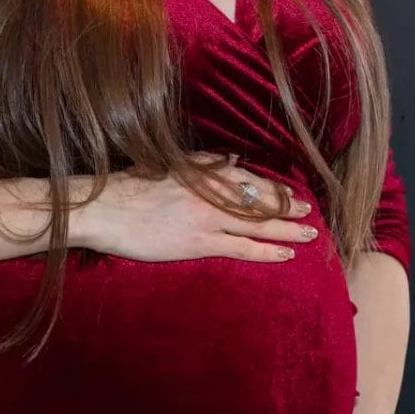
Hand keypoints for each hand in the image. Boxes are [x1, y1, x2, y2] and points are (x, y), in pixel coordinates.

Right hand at [73, 155, 318, 263]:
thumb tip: (230, 159)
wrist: (104, 208)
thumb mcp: (168, 165)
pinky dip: (267, 250)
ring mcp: (208, 217)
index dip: (273, 188)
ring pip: (259, 223)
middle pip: (261, 200)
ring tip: (309, 233)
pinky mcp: (200, 241)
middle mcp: (213, 191)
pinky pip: (242, 247)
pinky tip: (286, 254)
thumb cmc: (129, 187)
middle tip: (308, 213)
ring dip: (288, 228)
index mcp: (204, 172)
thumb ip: (201, 164)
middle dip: (288, 207)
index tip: (289, 194)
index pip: (249, 180)